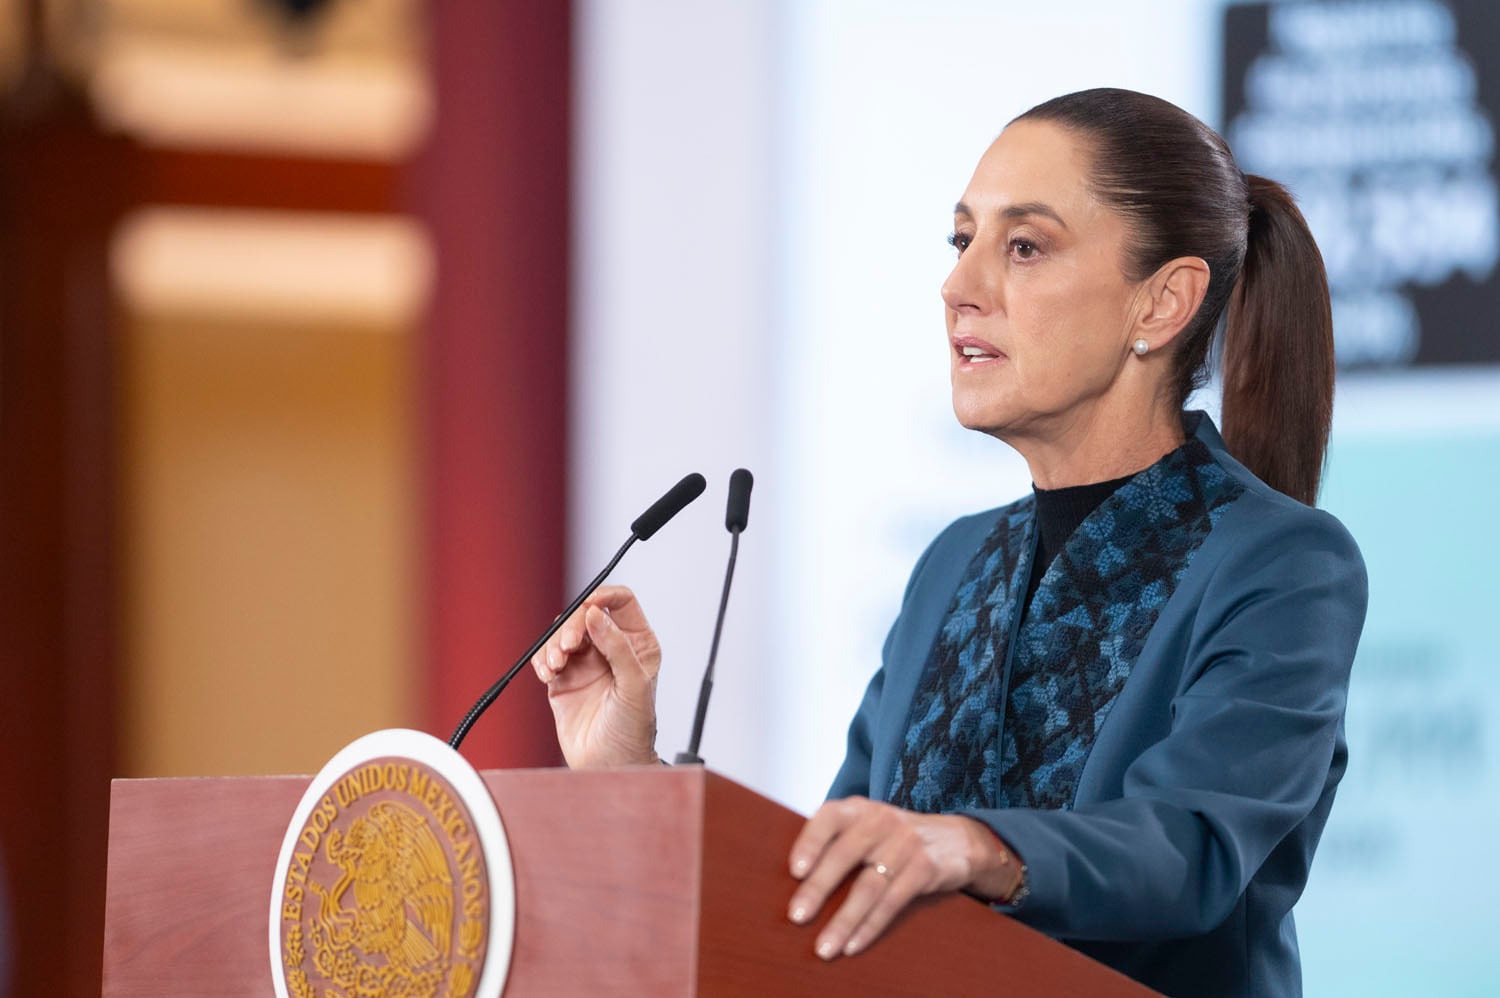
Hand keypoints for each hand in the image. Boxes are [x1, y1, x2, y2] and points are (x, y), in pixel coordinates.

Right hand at [530, 585, 661, 767]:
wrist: (610, 766)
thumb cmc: (633, 730)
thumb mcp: (634, 686)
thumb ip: (617, 647)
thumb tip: (596, 614)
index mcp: (637, 643)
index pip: (621, 602)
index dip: (603, 596)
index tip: (588, 607)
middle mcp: (611, 648)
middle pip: (585, 614)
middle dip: (571, 626)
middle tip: (567, 648)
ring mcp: (586, 662)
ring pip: (562, 633)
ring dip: (553, 645)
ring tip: (555, 667)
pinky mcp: (564, 678)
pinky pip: (546, 656)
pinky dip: (542, 660)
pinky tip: (548, 675)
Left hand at [786, 797, 1023, 959]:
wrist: (956, 839)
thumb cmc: (894, 839)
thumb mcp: (867, 827)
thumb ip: (836, 842)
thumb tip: (791, 880)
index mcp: (859, 809)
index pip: (829, 817)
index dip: (810, 842)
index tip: (794, 871)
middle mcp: (881, 821)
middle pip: (845, 855)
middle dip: (819, 888)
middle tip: (797, 917)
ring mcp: (906, 844)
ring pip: (869, 886)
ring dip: (844, 920)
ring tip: (824, 947)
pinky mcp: (926, 868)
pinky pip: (893, 901)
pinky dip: (871, 926)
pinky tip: (854, 944)